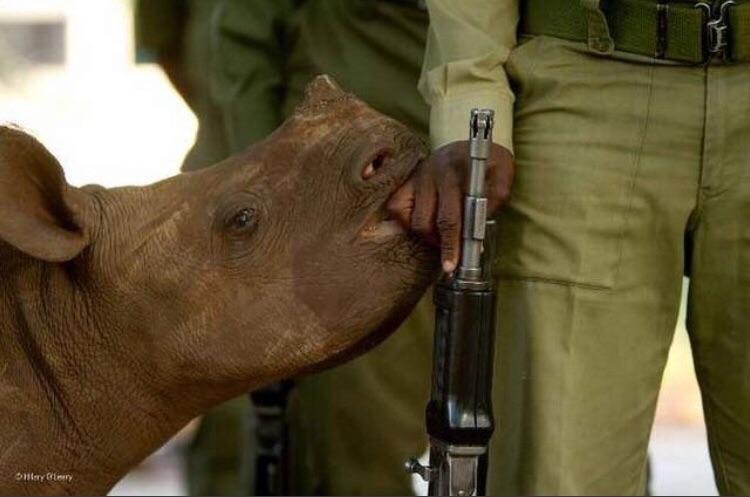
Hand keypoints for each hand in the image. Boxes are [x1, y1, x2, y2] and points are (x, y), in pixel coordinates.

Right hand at [387, 140, 513, 271]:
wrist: (470, 142)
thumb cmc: (488, 162)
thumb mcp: (503, 173)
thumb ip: (496, 197)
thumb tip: (479, 227)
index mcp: (456, 172)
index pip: (450, 216)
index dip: (452, 243)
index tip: (453, 264)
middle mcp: (431, 174)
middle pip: (427, 222)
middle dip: (439, 245)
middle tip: (450, 259)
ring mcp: (416, 177)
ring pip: (411, 219)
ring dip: (426, 235)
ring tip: (441, 237)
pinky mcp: (407, 180)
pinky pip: (396, 207)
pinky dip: (407, 222)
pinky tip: (424, 224)